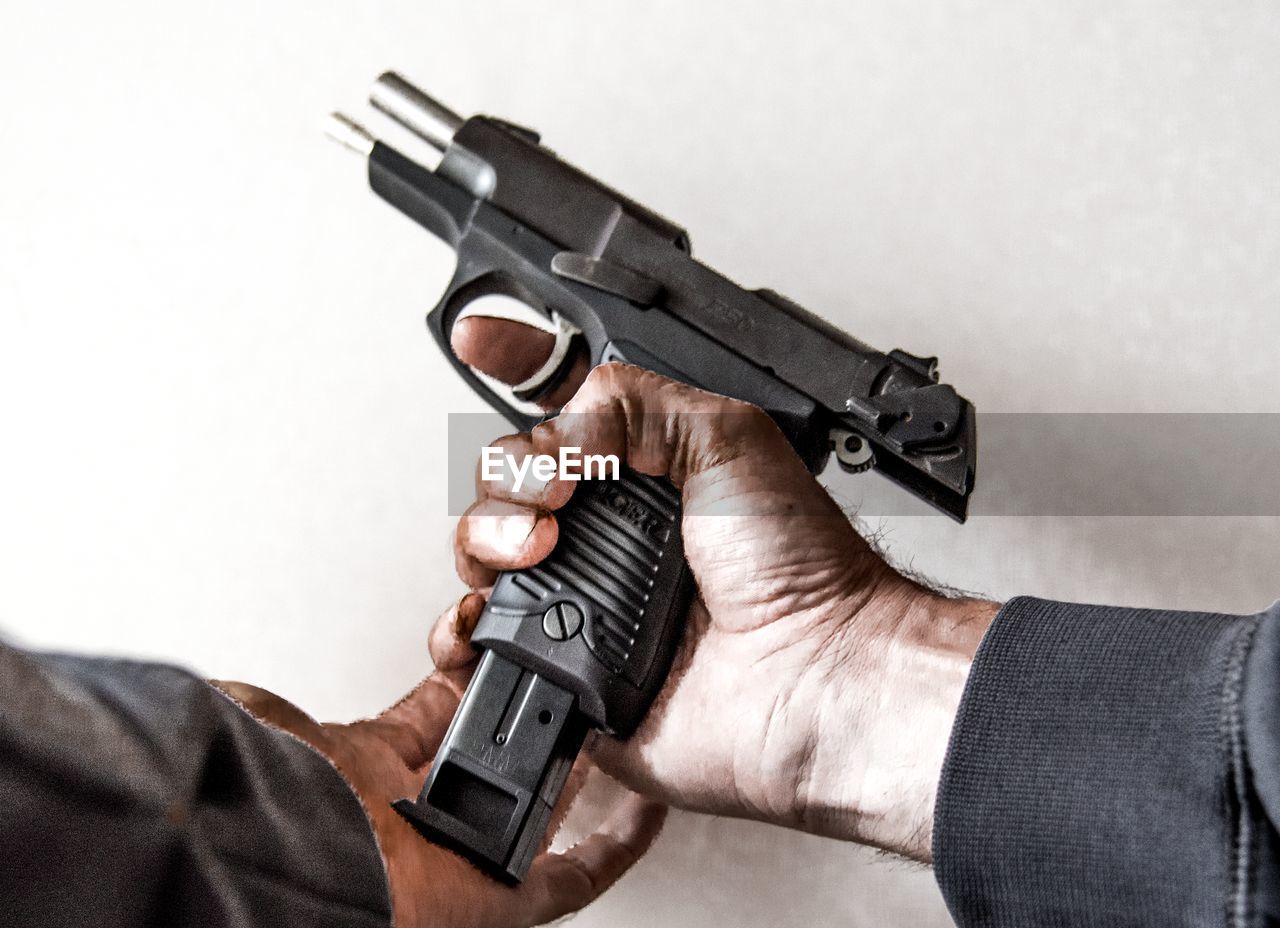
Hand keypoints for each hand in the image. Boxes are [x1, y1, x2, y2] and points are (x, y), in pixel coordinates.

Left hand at [214, 593, 665, 927]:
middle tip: (570, 674)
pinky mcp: (502, 897)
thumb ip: (274, 700)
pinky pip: (574, 877)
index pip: (436, 709)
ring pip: (538, 813)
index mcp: (373, 762)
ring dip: (575, 773)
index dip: (471, 674)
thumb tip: (243, 678)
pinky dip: (613, 847)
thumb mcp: (276, 724)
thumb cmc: (278, 806)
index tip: (497, 640)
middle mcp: (425, 810)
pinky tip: (641, 813)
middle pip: (496, 758)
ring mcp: (465, 854)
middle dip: (533, 715)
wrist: (294, 877)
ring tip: (613, 726)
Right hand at [449, 317, 999, 861]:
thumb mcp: (729, 438)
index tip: (481, 338)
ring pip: (482, 554)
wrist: (813, 674)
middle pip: (504, 478)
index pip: (559, 403)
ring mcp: (583, 598)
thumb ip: (637, 402)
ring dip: (482, 541)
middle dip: (506, 474)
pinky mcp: (566, 665)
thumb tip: (561, 419)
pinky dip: (459, 629)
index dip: (514, 362)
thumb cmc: (802, 570)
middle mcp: (609, 529)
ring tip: (532, 554)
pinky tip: (484, 611)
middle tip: (553, 494)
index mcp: (645, 471)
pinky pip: (480, 646)